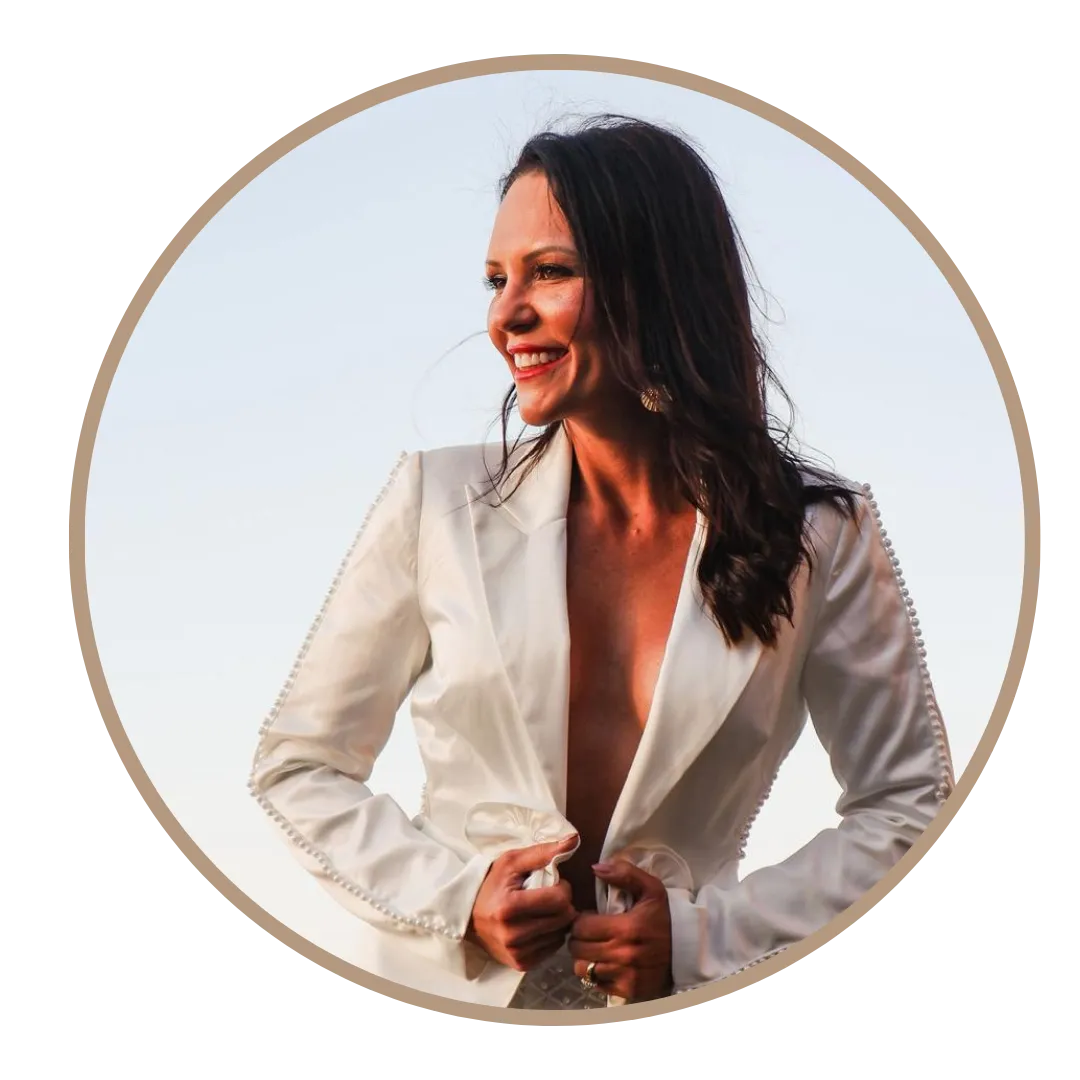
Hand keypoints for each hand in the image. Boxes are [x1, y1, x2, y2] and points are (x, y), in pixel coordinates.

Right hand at [465, 834, 578, 971]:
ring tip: (542, 911)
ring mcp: (516, 953)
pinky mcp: (521, 964)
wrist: (469, 916)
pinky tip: (538, 925)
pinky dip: (550, 935)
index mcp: (509, 907)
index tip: (553, 883)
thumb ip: (543, 852)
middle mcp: (512, 935)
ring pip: (561, 934)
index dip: (562, 887)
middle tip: (548, 897)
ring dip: (557, 920)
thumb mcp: (512, 861)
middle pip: (564, 918)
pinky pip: (553, 949)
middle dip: (562, 904)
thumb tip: (574, 840)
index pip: (560, 899)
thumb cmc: (493, 884)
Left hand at [569, 859, 673, 1002]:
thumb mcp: (651, 889)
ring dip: (585, 958)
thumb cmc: (666, 916)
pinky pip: (597, 985)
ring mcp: (625, 976)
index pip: (580, 928)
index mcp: (625, 928)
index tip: (588, 919)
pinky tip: (607, 963)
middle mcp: (622, 955)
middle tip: (589, 933)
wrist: (690, 949)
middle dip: (579, 939)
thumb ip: (624, 874)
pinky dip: (597, 974)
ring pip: (583, 969)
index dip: (580, 922)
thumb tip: (595, 868)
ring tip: (595, 949)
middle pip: (578, 950)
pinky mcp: (628, 991)